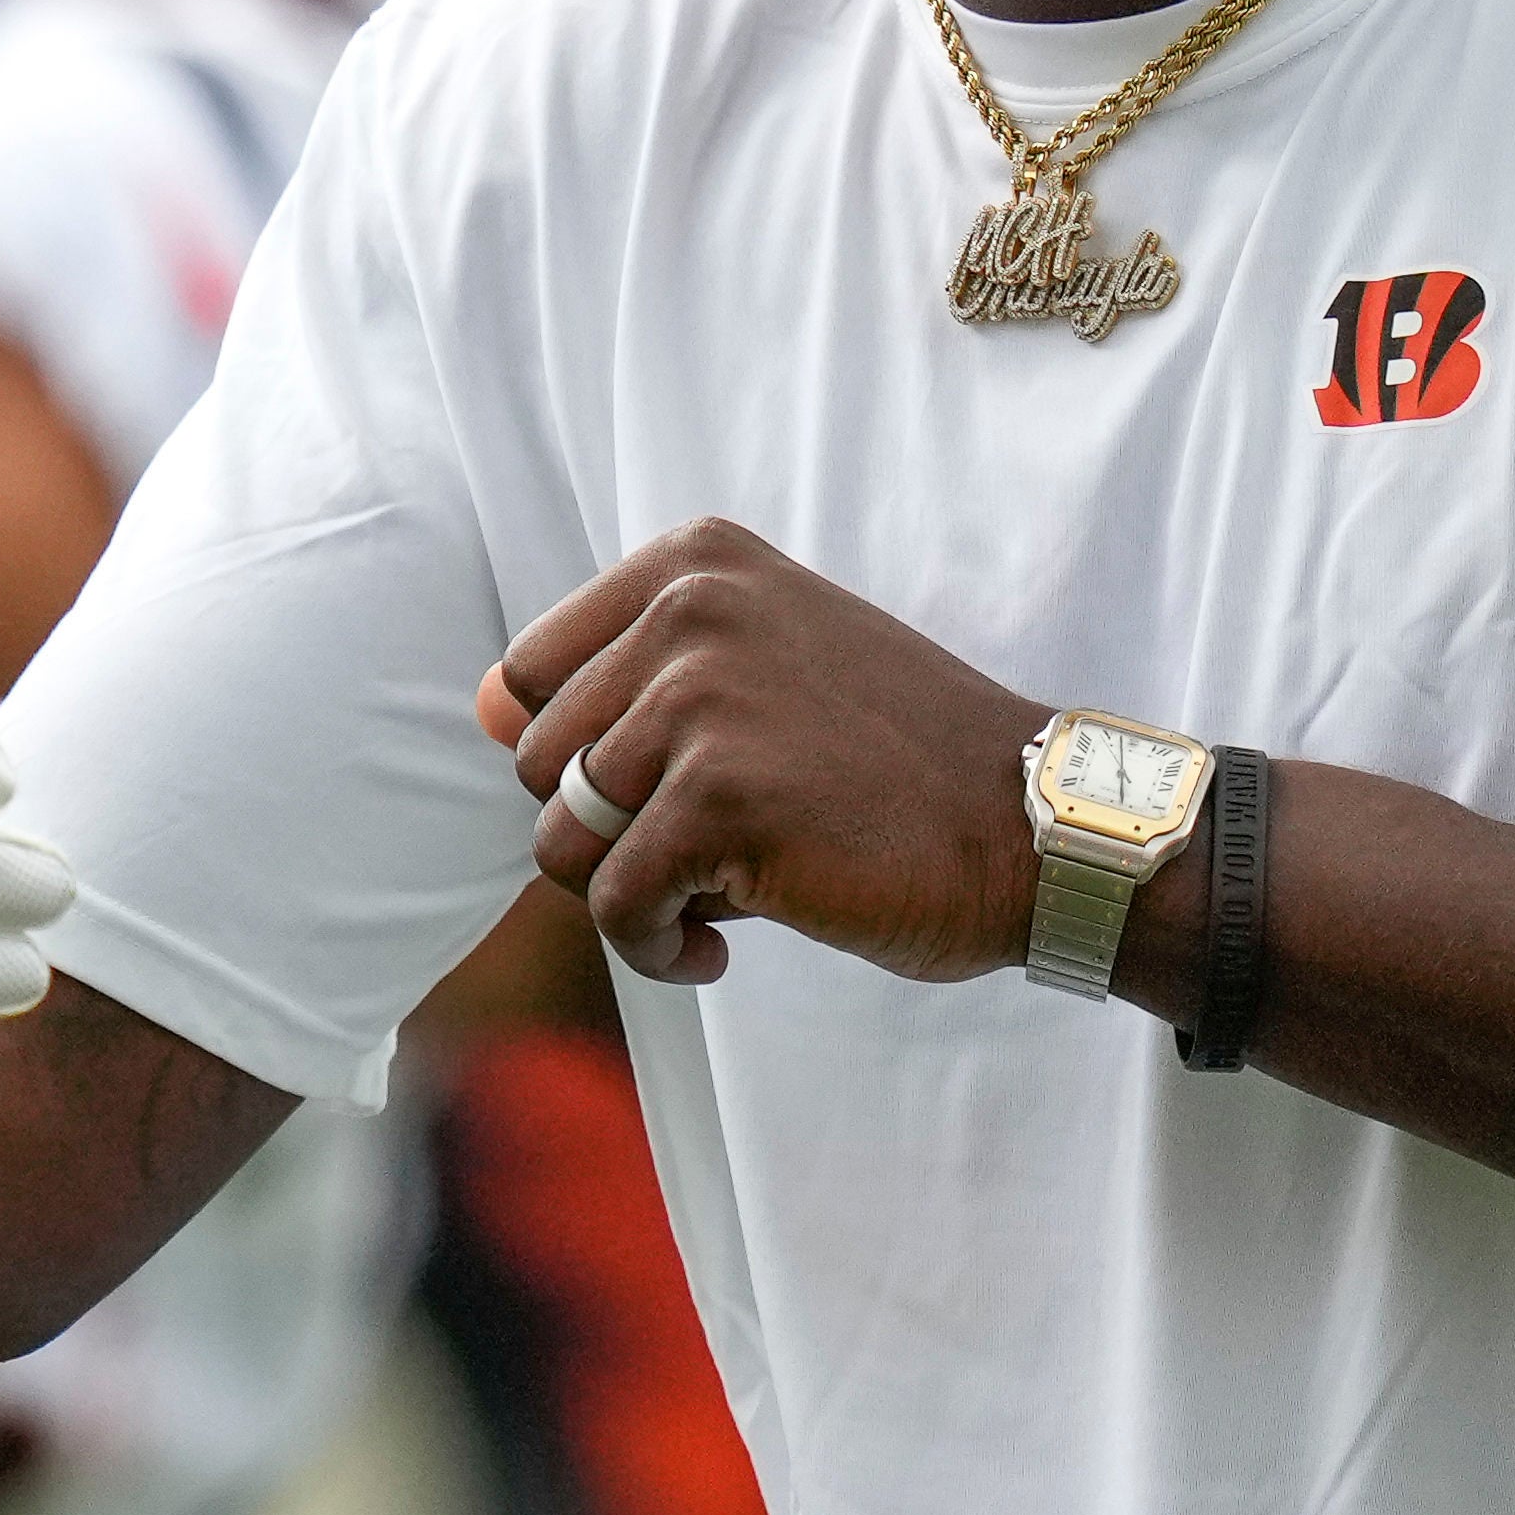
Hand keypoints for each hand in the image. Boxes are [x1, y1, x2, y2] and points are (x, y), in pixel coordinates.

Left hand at [479, 521, 1059, 987]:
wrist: (1035, 828)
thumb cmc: (893, 764)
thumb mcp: (763, 671)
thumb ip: (627, 678)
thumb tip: (479, 710)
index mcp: (694, 565)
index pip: (526, 676)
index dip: (577, 759)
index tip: (666, 793)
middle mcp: (689, 613)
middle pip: (537, 764)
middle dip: (606, 833)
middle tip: (706, 856)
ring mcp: (701, 702)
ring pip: (561, 841)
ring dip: (632, 896)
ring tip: (717, 900)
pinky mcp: (719, 801)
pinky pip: (615, 906)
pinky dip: (656, 949)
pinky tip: (722, 947)